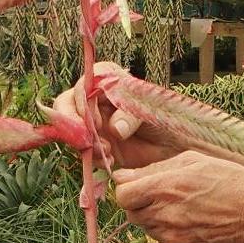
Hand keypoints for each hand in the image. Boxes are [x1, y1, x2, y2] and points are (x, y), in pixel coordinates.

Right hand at [48, 61, 172, 168]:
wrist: (177, 147)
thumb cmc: (168, 120)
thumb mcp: (153, 112)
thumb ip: (132, 116)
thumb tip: (115, 129)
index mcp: (111, 81)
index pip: (85, 83)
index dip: (83, 102)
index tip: (95, 123)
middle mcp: (98, 99)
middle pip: (66, 103)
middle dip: (72, 123)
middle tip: (86, 141)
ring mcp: (95, 122)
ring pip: (72, 128)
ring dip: (84, 143)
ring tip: (106, 153)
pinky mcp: (97, 144)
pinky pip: (83, 149)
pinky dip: (92, 157)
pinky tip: (110, 161)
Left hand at [112, 151, 243, 242]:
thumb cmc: (230, 180)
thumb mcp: (193, 160)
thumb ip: (154, 168)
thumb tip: (122, 176)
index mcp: (164, 187)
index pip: (122, 194)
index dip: (128, 188)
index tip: (139, 185)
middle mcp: (163, 214)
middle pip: (130, 212)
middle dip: (140, 203)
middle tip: (163, 195)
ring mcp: (171, 236)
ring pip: (145, 227)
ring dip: (154, 217)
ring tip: (180, 207)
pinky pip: (161, 240)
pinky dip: (168, 231)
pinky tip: (188, 221)